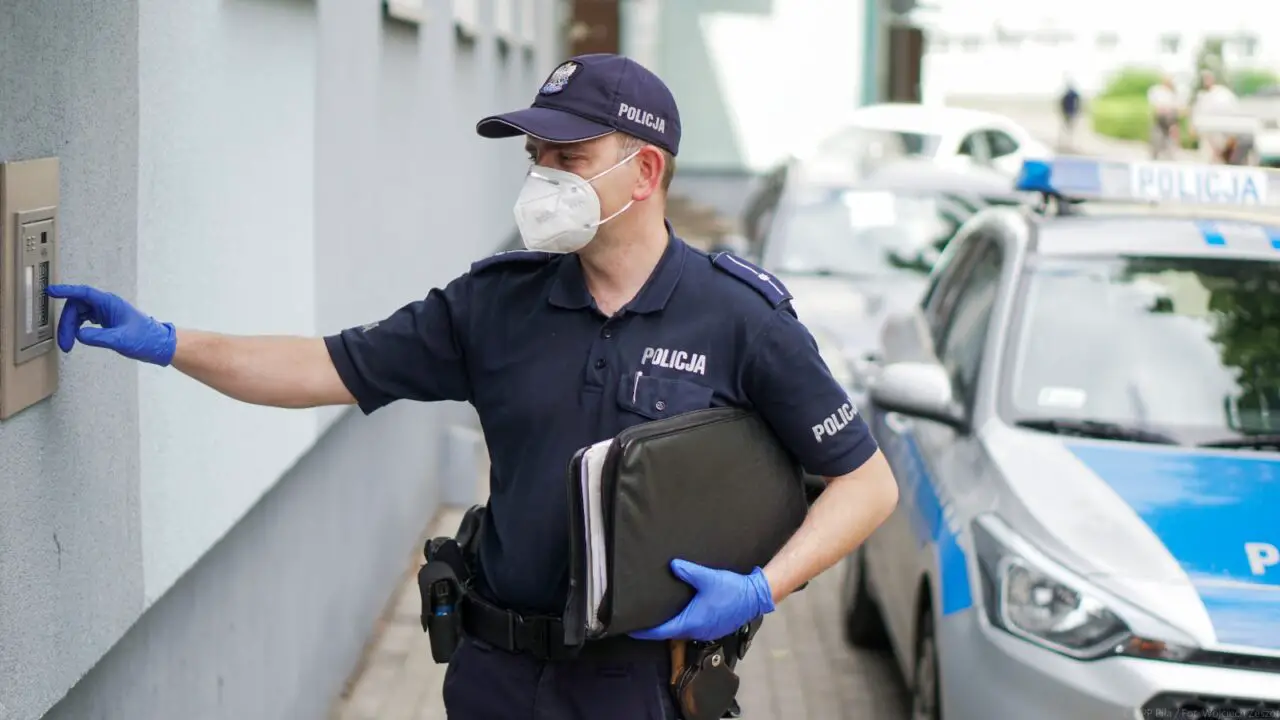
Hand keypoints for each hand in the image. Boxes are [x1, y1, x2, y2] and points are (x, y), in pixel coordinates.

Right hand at [46, 284, 176, 365]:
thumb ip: (98, 337)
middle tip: (65, 342)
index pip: (83, 293)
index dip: (66, 291)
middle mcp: (107, 305)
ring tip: (69, 344)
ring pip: (80, 314)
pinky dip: (78, 329)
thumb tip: (79, 335)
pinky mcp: (107, 320)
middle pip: (77, 307)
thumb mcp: (120, 340)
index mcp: (110, 303)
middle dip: (67, 324)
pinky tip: (77, 338)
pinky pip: (86, 320)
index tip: (51, 292)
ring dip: (71, 328)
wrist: (159, 345)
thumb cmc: (146, 339)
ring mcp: (107, 312)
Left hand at [629, 559, 774, 641]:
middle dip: (655, 627)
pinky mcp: (712, 628)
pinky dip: (682, 622)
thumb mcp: (708, 578)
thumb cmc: (731, 590)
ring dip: (669, 624)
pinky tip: (679, 611)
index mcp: (691, 622)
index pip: (661, 631)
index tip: (631, 630)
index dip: (645, 631)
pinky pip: (691, 627)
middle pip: (669, 632)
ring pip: (681, 630)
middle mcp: (696, 631)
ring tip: (657, 614)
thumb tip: (672, 565)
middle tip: (641, 618)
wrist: (755, 597)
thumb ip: (689, 572)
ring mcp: (705, 631)